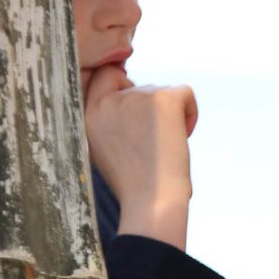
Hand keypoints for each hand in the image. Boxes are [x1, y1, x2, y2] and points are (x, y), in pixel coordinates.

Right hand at [83, 64, 196, 249]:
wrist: (152, 203)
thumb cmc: (134, 185)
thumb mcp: (104, 148)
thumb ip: (110, 119)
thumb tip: (128, 92)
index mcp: (89, 114)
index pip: (104, 75)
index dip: (123, 86)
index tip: (137, 112)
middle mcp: (108, 101)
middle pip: (137, 86)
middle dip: (150, 110)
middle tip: (151, 144)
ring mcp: (136, 97)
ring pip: (161, 91)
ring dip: (168, 116)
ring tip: (163, 149)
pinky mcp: (164, 98)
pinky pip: (185, 93)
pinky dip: (190, 113)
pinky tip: (183, 137)